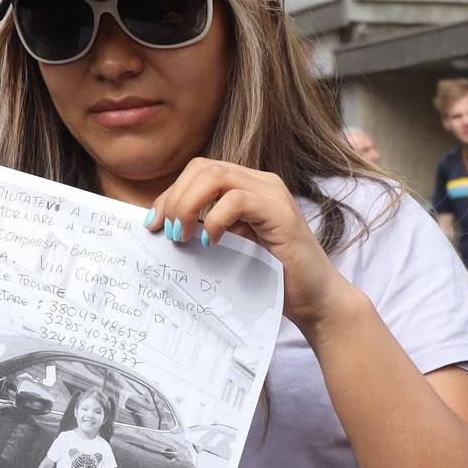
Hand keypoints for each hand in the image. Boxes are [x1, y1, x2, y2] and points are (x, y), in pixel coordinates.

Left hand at [146, 159, 353, 333]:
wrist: (315, 300)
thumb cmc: (272, 278)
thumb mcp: (230, 249)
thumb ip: (205, 231)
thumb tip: (164, 228)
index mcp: (247, 187)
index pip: (198, 173)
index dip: (170, 195)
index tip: (152, 224)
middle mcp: (260, 183)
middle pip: (202, 168)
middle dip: (174, 198)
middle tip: (166, 232)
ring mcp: (272, 194)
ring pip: (215, 176)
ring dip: (188, 205)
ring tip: (182, 235)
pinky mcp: (280, 212)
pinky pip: (237, 200)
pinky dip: (216, 220)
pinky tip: (211, 242)